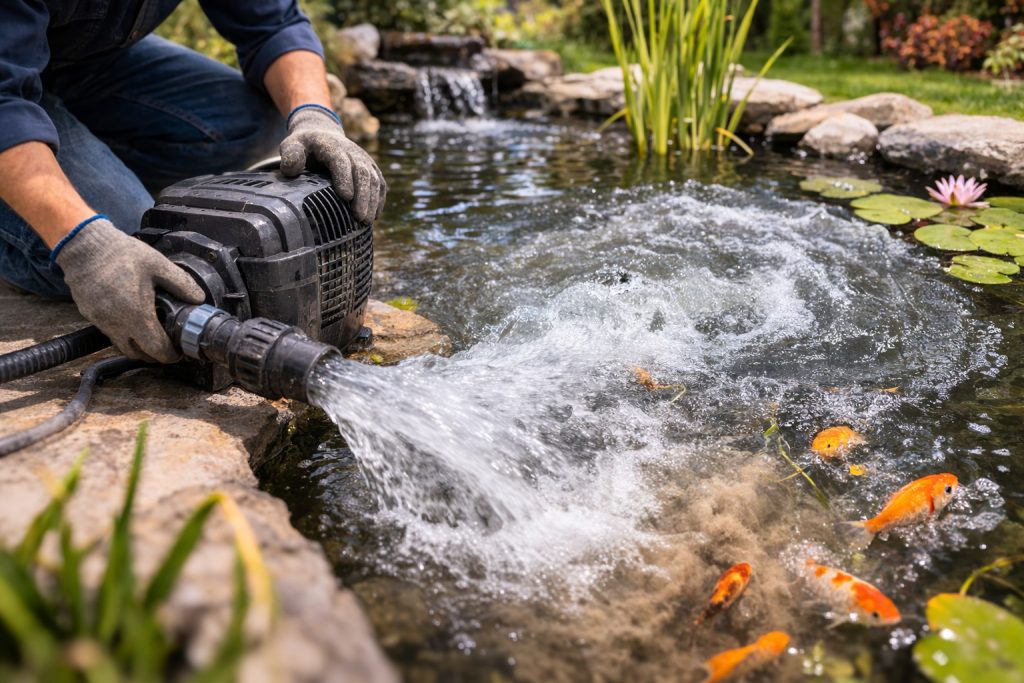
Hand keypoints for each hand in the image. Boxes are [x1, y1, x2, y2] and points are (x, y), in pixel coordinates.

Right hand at [55, 218, 205, 362]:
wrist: (84, 244)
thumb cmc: (121, 254)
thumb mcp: (158, 265)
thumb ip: (182, 284)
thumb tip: (198, 299)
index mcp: (136, 315)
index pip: (156, 349)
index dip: (170, 354)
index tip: (178, 351)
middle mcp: (116, 324)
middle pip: (138, 354)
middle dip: (155, 354)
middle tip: (167, 344)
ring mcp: (100, 321)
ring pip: (122, 345)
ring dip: (138, 345)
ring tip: (151, 333)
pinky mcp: (89, 314)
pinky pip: (109, 332)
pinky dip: (123, 333)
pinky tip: (132, 318)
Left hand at [279, 105, 385, 222]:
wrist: (323, 133)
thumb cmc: (305, 145)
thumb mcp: (292, 145)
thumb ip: (291, 155)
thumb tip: (291, 171)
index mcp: (331, 146)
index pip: (340, 161)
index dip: (345, 178)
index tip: (345, 197)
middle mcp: (352, 152)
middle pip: (362, 172)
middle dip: (362, 196)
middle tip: (359, 218)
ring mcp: (364, 159)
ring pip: (374, 179)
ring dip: (372, 201)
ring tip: (366, 221)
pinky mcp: (371, 168)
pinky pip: (380, 183)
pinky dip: (379, 199)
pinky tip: (374, 215)